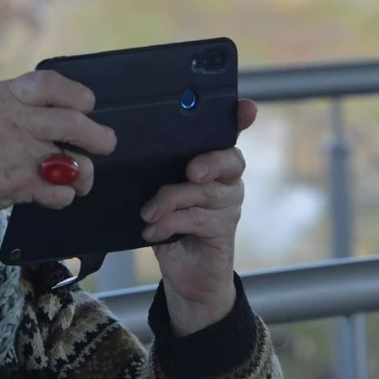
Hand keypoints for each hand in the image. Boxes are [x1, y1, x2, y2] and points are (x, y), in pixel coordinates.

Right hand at [0, 70, 117, 228]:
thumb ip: (22, 102)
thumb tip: (68, 105)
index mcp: (4, 95)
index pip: (50, 83)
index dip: (77, 93)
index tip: (87, 105)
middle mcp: (14, 120)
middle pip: (74, 122)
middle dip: (99, 137)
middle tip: (105, 143)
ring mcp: (19, 153)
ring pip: (76, 162)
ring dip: (86, 174)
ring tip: (79, 177)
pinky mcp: (22, 183)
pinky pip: (63, 191)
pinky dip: (63, 196)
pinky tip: (51, 194)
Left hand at [140, 99, 257, 335]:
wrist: (183, 271)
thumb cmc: (167, 221)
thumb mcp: (157, 190)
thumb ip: (155, 169)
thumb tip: (131, 148)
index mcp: (210, 161)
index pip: (228, 133)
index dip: (240, 118)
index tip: (247, 108)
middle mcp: (227, 179)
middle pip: (230, 160)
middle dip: (210, 162)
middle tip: (191, 171)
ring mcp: (229, 204)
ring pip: (206, 192)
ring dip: (170, 201)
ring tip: (148, 213)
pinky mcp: (224, 230)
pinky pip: (198, 219)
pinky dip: (169, 224)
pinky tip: (152, 231)